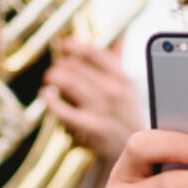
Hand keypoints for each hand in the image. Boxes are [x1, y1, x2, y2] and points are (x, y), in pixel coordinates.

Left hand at [42, 39, 139, 166]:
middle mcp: (115, 91)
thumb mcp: (131, 87)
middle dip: (61, 65)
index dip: (75, 46)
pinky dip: (50, 101)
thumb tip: (119, 34)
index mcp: (124, 77)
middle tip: (56, 69)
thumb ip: (120, 60)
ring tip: (50, 80)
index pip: (95, 52)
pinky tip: (46, 96)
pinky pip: (63, 110)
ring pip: (67, 82)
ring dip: (54, 78)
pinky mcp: (92, 128)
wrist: (141, 153)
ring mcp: (103, 109)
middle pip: (76, 66)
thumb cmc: (131, 118)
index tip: (65, 45)